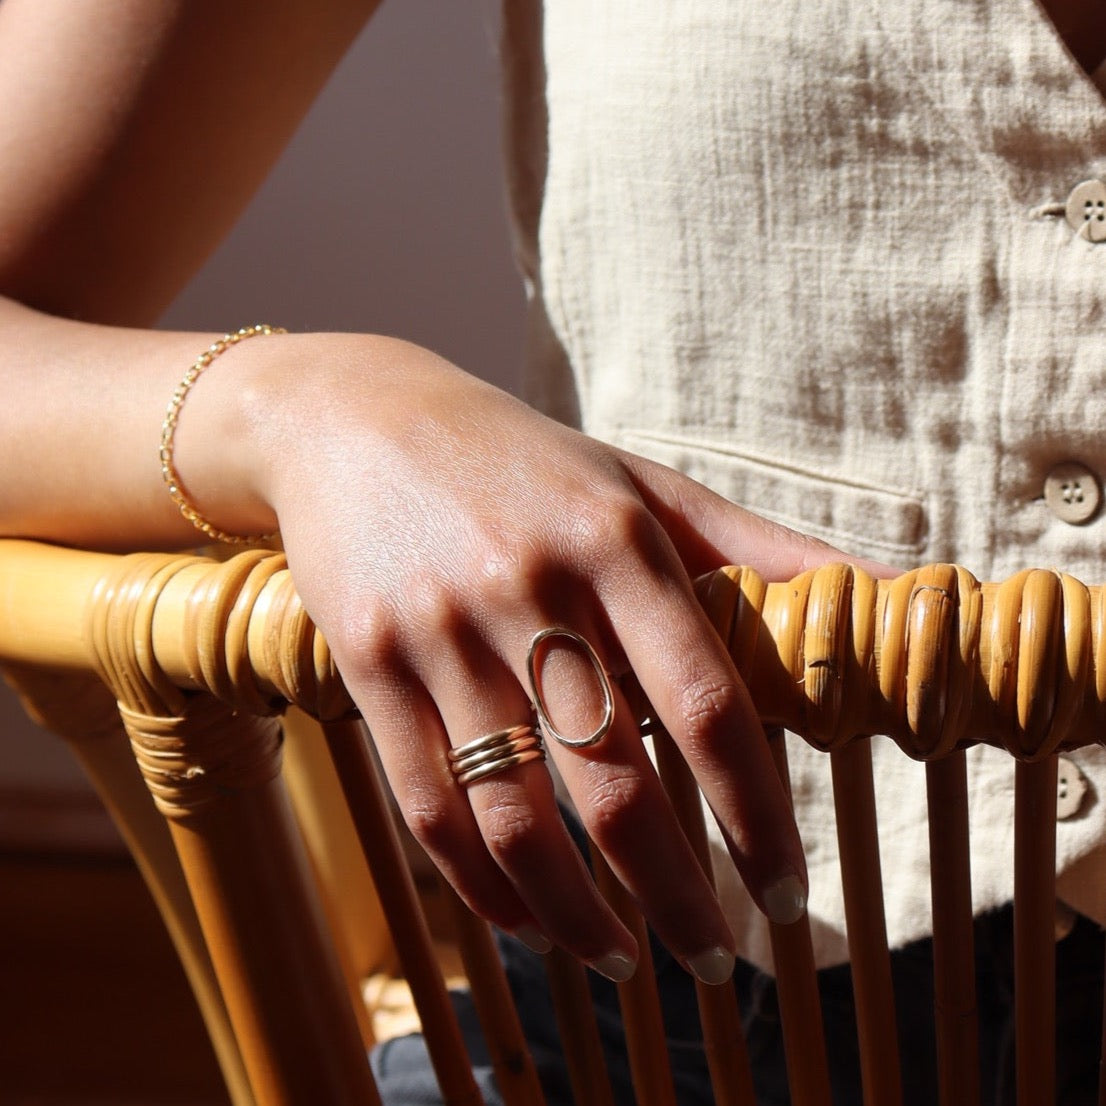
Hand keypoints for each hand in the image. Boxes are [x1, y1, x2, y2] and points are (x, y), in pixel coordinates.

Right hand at [192, 332, 860, 981]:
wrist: (357, 422)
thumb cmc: (525, 463)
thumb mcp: (644, 484)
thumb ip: (761, 549)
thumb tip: (897, 591)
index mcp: (616, 541)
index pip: (707, 704)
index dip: (756, 816)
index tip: (785, 892)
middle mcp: (530, 588)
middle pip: (616, 786)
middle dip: (678, 897)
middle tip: (717, 960)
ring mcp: (440, 632)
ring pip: (516, 817)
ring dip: (580, 917)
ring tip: (626, 961)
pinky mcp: (367, 665)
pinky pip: (427, 807)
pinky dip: (482, 887)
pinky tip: (527, 921)